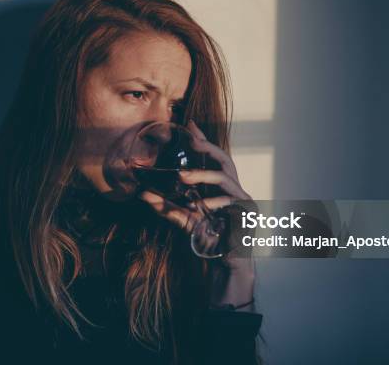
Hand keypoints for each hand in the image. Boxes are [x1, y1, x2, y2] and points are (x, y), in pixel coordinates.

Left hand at [139, 120, 255, 308]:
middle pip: (224, 159)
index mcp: (221, 186)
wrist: (225, 263)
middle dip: (207, 148)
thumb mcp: (183, 219)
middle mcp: (234, 188)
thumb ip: (166, 206)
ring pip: (226, 177)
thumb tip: (141, 195)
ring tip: (182, 177)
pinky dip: (214, 203)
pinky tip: (201, 207)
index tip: (190, 125)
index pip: (213, 158)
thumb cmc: (207, 238)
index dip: (203, 140)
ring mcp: (243, 199)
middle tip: (190, 143)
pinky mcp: (247, 214)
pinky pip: (230, 202)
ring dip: (203, 175)